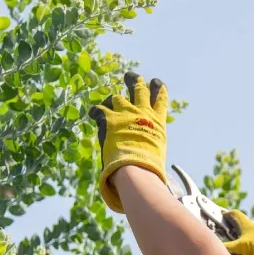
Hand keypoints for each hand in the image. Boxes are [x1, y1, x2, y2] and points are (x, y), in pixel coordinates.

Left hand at [88, 72, 168, 212]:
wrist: (136, 169)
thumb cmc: (150, 170)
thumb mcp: (157, 157)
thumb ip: (153, 152)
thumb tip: (159, 178)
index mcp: (157, 122)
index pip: (161, 100)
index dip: (159, 90)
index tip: (158, 84)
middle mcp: (142, 113)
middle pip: (140, 89)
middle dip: (136, 81)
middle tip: (131, 76)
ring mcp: (125, 114)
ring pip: (118, 96)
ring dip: (113, 99)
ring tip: (109, 100)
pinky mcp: (108, 119)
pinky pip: (98, 109)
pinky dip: (95, 112)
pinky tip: (93, 115)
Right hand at [222, 211, 253, 254]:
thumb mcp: (242, 246)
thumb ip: (228, 248)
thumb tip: (214, 249)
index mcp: (248, 225)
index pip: (236, 215)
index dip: (229, 215)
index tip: (223, 214)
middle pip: (245, 227)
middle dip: (237, 231)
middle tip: (229, 238)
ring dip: (248, 244)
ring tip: (241, 254)